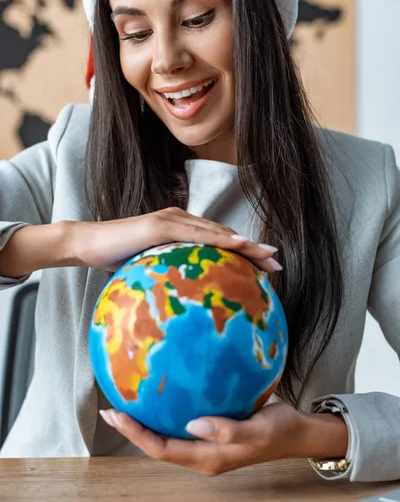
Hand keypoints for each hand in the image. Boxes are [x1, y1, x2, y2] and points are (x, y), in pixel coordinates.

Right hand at [69, 207, 281, 272]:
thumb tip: (180, 306)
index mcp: (179, 232)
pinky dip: (218, 239)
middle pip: (223, 235)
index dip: (241, 253)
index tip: (263, 268)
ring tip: (266, 254)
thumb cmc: (116, 259)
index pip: (216, 243)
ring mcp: (171, 220)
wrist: (87, 243)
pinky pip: (195, 233)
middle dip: (252, 249)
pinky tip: (238, 245)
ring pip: (215, 232)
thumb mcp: (147, 271)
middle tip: (275, 262)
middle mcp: (180, 221)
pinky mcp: (160, 225)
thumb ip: (166, 279)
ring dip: (243, 243)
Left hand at [100, 402, 304, 476]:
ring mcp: (207, 446)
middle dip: (132, 430)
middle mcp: (202, 456)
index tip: (117, 414)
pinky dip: (164, 414)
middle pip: (158, 446)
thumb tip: (192, 424)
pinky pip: (180, 428)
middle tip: (111, 408)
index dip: (137, 434)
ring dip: (145, 423)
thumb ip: (227, 430)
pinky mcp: (212, 434)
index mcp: (209, 458)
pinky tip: (161, 397)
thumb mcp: (258, 430)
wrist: (297, 434)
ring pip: (167, 438)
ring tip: (126, 402)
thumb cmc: (279, 431)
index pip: (162, 449)